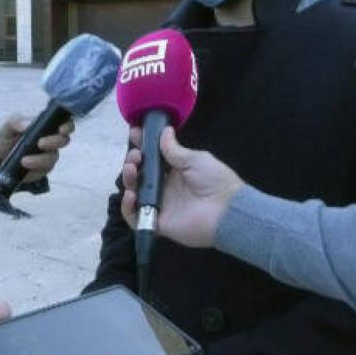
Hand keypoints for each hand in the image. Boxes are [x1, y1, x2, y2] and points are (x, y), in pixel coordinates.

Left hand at [0, 116, 74, 183]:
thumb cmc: (8, 136)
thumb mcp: (8, 126)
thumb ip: (16, 122)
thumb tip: (27, 124)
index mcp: (47, 125)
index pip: (65, 123)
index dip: (67, 125)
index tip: (62, 129)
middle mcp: (52, 139)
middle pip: (64, 140)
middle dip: (54, 142)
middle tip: (40, 143)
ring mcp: (49, 155)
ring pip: (53, 157)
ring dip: (39, 159)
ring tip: (23, 160)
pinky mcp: (43, 169)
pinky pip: (44, 170)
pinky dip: (35, 168)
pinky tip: (24, 167)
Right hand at [119, 127, 243, 247]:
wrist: (227, 211)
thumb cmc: (215, 181)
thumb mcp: (196, 160)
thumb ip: (176, 150)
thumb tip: (164, 131)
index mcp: (176, 171)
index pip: (153, 158)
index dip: (143, 145)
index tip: (135, 132)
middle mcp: (166, 187)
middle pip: (141, 174)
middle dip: (133, 161)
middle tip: (135, 155)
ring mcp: (160, 205)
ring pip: (136, 193)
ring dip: (128, 180)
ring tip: (131, 169)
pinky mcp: (158, 223)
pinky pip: (136, 218)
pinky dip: (128, 208)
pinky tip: (130, 195)